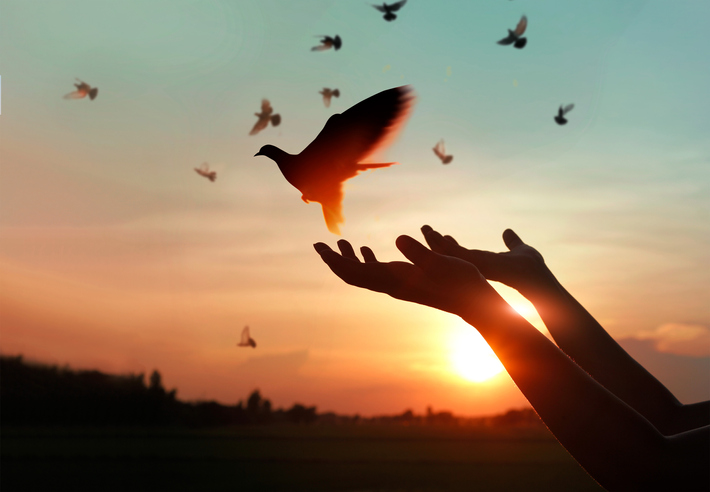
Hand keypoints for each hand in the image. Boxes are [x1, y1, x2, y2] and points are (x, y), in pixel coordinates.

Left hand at [313, 235, 503, 318]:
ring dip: (348, 259)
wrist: (475, 303)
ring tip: (338, 243)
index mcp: (394, 280)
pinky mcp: (407, 282)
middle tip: (318, 245)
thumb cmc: (461, 283)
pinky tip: (366, 250)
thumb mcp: (443, 263)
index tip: (319, 247)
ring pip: (364, 273)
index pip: (355, 272)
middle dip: (334, 260)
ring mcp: (398, 284)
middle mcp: (391, 284)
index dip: (335, 260)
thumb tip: (398, 238)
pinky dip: (366, 260)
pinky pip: (378, 272)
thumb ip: (420, 252)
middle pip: (353, 275)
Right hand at [420, 225, 554, 295]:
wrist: (539, 281)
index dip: (450, 245)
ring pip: (453, 254)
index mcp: (485, 263)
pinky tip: (439, 237)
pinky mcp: (481, 265)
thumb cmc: (534, 270)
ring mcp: (479, 267)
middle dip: (437, 242)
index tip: (441, 234)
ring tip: (426, 230)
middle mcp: (479, 267)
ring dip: (438, 243)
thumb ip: (512, 242)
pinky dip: (448, 247)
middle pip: (453, 254)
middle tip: (425, 228)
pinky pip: (460, 255)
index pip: (463, 253)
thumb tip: (507, 232)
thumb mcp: (520, 250)